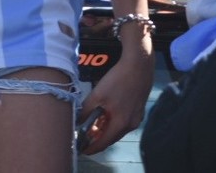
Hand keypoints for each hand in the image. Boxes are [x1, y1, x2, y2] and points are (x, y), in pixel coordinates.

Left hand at [78, 37, 153, 153]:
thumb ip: (86, 110)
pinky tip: (106, 115)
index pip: (104, 142)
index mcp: (121, 123)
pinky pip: (124, 122)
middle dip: (98, 138)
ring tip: (93, 126)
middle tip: (85, 138)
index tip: (82, 150)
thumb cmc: (118, 80)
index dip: (92, 147)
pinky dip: (113, 122)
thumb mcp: (97, 95)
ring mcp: (137, 117)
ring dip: (106, 129)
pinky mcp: (138, 110)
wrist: (138, 66)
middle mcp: (131, 124)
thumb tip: (77, 121)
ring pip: (118, 129)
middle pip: (112, 137)